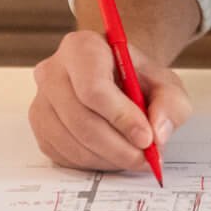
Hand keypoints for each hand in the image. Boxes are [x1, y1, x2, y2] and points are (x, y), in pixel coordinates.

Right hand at [28, 28, 193, 170]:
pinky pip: (63, 155)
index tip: (146, 138)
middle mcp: (53, 71)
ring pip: (71, 142)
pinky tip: (112, 154)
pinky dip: (93, 163)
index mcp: (81, 47)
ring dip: (108, 158)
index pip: (93, 88)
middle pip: (80, 119)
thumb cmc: (136, 78)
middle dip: (117, 146)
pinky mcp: (39, 127)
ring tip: (133, 156)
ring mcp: (41, 100)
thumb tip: (158, 132)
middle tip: (145, 157)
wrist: (116, 78)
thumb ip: (171, 103)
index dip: (121, 118)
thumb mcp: (165, 82)